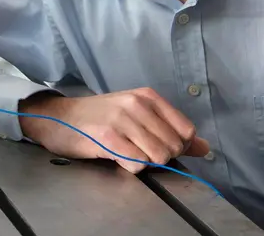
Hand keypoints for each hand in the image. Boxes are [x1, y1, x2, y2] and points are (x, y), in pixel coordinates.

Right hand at [18, 88, 209, 173]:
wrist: (58, 117)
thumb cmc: (98, 118)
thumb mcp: (137, 116)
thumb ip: (171, 130)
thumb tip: (205, 148)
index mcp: (147, 96)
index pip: (186, 130)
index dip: (178, 146)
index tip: (158, 145)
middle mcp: (136, 104)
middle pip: (173, 147)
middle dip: (160, 157)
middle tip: (137, 150)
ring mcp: (122, 120)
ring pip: (157, 156)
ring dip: (144, 162)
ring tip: (126, 152)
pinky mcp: (107, 137)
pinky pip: (137, 164)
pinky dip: (130, 167)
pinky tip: (116, 156)